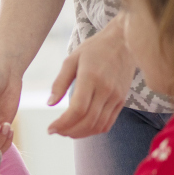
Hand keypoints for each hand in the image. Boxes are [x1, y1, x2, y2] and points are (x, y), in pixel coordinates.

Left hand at [47, 17, 131, 137]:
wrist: (124, 41)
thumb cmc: (94, 49)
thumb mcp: (71, 60)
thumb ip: (60, 82)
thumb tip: (49, 103)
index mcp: (91, 78)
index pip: (78, 109)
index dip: (63, 123)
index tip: (50, 128)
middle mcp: (106, 90)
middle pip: (88, 121)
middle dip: (69, 131)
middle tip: (56, 131)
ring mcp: (116, 96)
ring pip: (99, 125)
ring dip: (81, 134)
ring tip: (66, 132)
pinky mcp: (122, 100)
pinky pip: (108, 122)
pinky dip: (94, 130)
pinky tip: (81, 128)